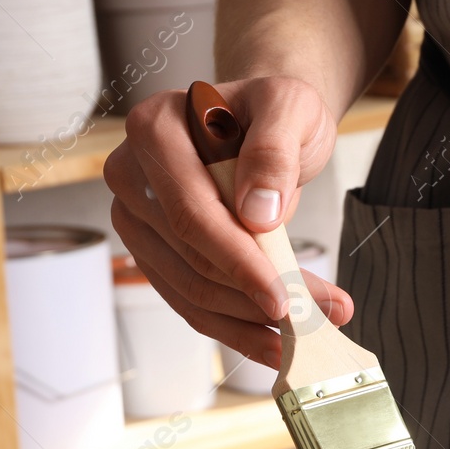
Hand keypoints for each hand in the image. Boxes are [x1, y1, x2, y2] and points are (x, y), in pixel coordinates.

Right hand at [104, 77, 354, 368]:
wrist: (263, 122)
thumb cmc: (274, 111)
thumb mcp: (291, 108)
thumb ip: (274, 151)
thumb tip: (257, 213)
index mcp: (155, 130)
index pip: (192, 213)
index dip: (238, 263)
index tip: (283, 298)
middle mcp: (131, 175)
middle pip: (190, 258)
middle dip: (256, 297)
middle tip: (318, 317)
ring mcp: (136, 218)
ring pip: (190, 291)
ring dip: (250, 322)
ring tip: (311, 327)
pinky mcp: (153, 252)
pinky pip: (190, 303)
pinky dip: (236, 327)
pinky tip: (276, 340)